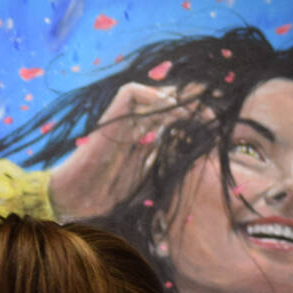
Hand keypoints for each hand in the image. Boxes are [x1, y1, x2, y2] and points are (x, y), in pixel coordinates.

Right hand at [48, 81, 208, 220]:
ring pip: (153, 94)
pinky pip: (131, 93)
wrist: (76, 200)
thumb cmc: (109, 197)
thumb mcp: (151, 182)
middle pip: (166, 101)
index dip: (194, 115)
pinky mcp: (109, 118)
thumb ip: (168, 168)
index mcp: (144, 139)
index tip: (216, 123)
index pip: (173, 117)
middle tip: (214, 110)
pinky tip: (171, 108)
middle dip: (191, 101)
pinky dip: (152, 95)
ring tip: (198, 110)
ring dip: (177, 98)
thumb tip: (197, 162)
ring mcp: (122, 120)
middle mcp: (135, 125)